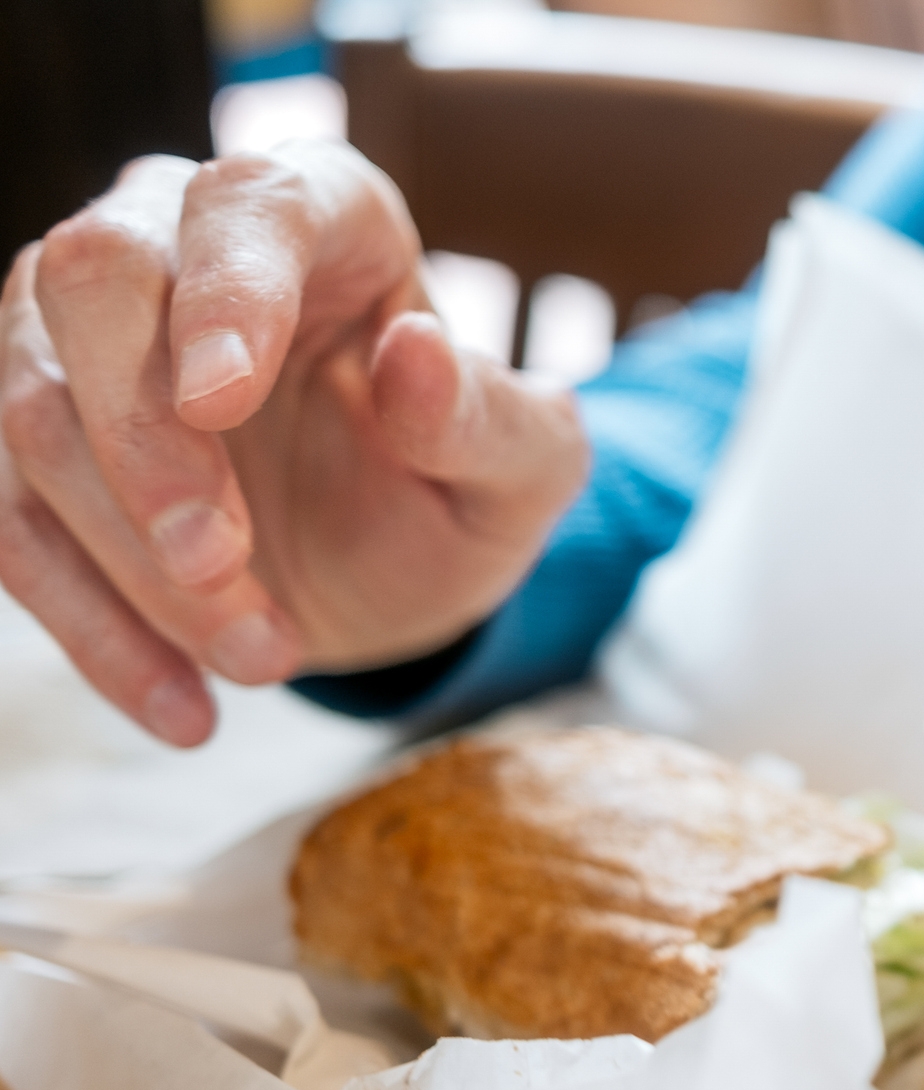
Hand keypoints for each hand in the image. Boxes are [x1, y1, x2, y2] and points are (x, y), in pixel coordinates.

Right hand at [0, 141, 588, 745]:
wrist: (397, 562)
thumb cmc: (464, 481)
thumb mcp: (526, 471)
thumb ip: (490, 418)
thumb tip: (419, 354)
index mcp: (323, 215)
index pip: (249, 203)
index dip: (223, 291)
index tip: (219, 398)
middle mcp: (178, 238)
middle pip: (95, 281)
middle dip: (145, 441)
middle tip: (221, 564)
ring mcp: (83, 334)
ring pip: (32, 409)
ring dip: (132, 560)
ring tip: (260, 658)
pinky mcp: (33, 442)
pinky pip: (9, 522)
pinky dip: (90, 627)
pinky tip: (182, 707)